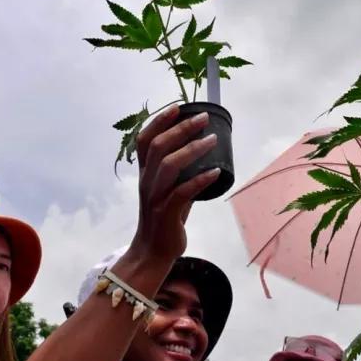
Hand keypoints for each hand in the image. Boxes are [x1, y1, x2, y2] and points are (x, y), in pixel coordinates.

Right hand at [129, 105, 219, 261]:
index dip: (159, 122)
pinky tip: (216, 173)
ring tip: (212, 140)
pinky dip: (200, 180)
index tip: (178, 107)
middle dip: (181, 129)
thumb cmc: (163, 220)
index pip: (145, 141)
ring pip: (169, 165)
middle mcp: (147, 182)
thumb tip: (204, 161)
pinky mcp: (167, 213)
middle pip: (159, 147)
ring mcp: (155, 197)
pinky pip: (183, 192)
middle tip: (203, 119)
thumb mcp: (168, 192)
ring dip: (192, 149)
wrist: (152, 253)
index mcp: (145, 174)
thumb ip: (180, 176)